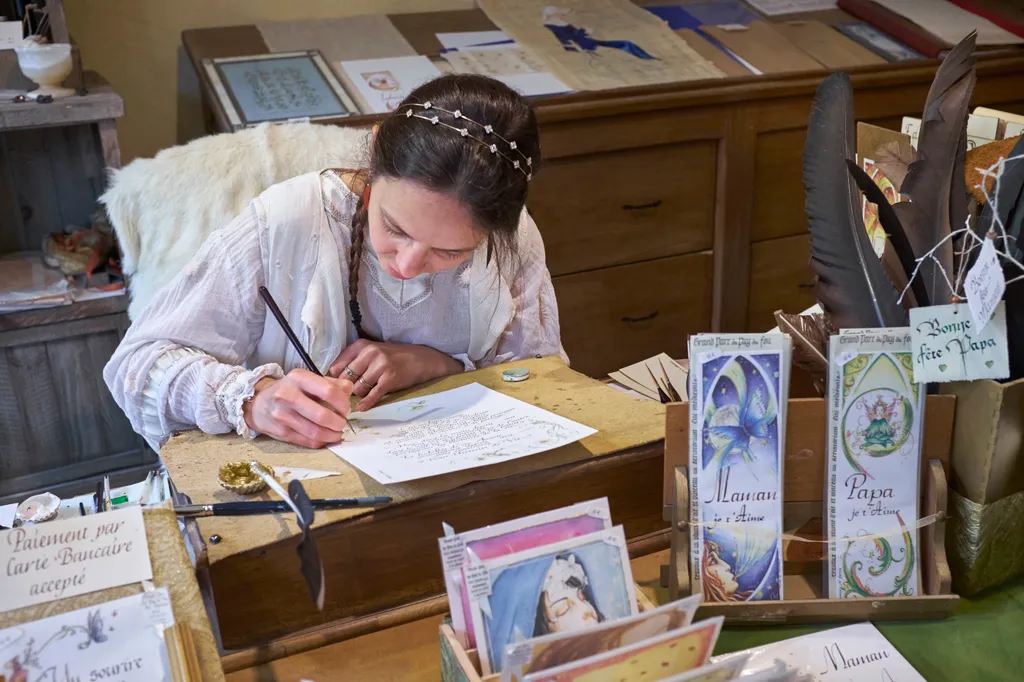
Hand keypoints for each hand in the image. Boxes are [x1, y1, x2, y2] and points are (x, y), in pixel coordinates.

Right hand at [242, 369, 353, 448]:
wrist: (259, 403)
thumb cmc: (291, 390)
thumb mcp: (309, 380)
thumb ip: (332, 384)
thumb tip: (349, 393)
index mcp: (299, 378)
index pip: (329, 391)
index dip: (343, 403)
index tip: (346, 409)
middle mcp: (287, 394)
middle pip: (322, 415)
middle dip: (338, 422)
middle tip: (342, 423)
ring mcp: (282, 415)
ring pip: (315, 431)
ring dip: (332, 435)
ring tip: (337, 432)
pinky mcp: (281, 431)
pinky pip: (308, 441)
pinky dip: (321, 441)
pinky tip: (326, 438)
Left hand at [328, 339, 463, 409]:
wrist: (421, 359)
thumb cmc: (393, 357)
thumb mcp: (371, 352)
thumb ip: (353, 362)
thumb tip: (331, 380)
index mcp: (361, 345)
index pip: (336, 366)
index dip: (333, 380)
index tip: (332, 389)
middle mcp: (369, 353)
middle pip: (345, 379)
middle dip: (345, 389)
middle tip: (344, 397)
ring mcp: (380, 366)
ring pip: (357, 388)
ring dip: (359, 395)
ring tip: (364, 395)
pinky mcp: (389, 379)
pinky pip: (372, 395)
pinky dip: (366, 404)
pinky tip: (362, 408)